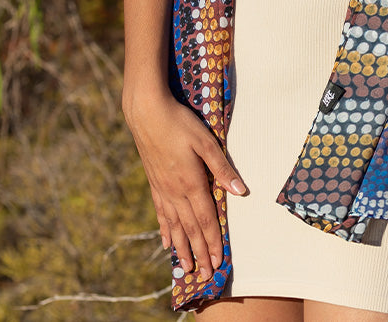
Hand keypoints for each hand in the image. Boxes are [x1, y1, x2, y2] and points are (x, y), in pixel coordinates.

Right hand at [124, 92, 245, 278]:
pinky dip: (165, 230)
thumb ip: (223, 167)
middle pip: (190, 229)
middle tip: (206, 274)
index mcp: (191, 183)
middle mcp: (175, 192)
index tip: (220, 261)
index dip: (214, 241)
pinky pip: (160, 214)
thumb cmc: (180, 123)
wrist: (147, 113)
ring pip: (174, 226)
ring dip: (182, 248)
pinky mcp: (154, 183)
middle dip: (200, 252)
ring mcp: (162, 189)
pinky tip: (166, 242)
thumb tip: (240, 191)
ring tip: (186, 267)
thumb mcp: (207, 141)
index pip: (206, 220)